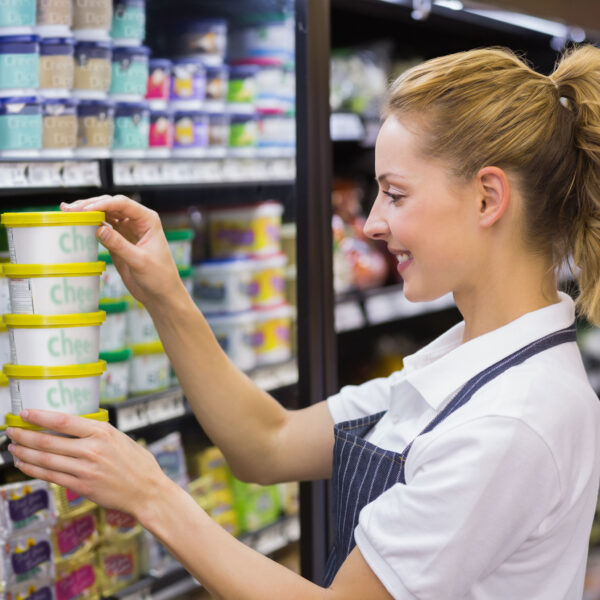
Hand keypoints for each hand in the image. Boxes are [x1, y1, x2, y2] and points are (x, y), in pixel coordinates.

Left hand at [6, 410, 168, 516]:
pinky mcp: (82, 486)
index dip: (40, 417)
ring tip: (13, 447)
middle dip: (25, 435)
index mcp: (102, 432)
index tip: (24, 413)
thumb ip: (96, 433)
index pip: (63, 421)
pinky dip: (34, 470)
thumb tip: (70, 427)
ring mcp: (86, 469)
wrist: (147, 490)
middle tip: (11, 430)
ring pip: (46, 460)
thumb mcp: (119, 438)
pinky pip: (51, 476)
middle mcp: (92, 449)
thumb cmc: (136, 462)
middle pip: (49, 441)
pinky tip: (24, 464)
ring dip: (25, 452)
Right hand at [61, 195, 182, 307]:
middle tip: (70, 209)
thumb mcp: (139, 261)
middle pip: (111, 205)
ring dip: (87, 213)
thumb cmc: (159, 277)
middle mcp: (137, 221)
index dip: (102, 204)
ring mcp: (127, 230)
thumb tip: (99, 229)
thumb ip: (119, 245)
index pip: (123, 204)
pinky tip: (77, 223)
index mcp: (148, 220)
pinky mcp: (118, 241)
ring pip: (104, 215)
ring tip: (67, 212)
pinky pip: (102, 228)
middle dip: (90, 205)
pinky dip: (89, 225)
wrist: (161, 294)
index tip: (85, 210)